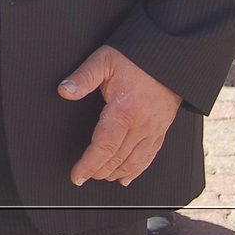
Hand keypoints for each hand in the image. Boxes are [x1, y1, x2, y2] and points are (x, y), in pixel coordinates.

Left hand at [59, 45, 181, 186]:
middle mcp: (139, 125)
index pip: (103, 147)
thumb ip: (83, 77)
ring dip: (116, 172)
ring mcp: (153, 129)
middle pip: (118, 158)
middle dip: (99, 171)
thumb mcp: (104, 61)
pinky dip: (137, 170)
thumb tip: (64, 91)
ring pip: (134, 161)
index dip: (88, 164)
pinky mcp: (161, 129)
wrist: (169, 57)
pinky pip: (150, 156)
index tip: (77, 175)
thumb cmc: (135, 58)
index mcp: (123, 111)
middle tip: (84, 176)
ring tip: (101, 177)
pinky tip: (127, 177)